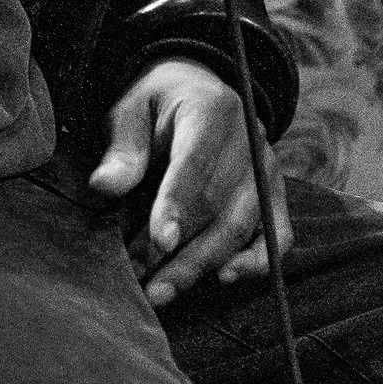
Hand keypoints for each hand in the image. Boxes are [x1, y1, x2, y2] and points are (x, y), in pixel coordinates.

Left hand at [87, 57, 292, 308]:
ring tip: (163, 292)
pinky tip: (224, 278)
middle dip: (182, 251)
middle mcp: (250, 140)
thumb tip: (105, 186)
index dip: (177, 203)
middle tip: (147, 285)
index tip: (159, 241)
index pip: (196, 161)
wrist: (197, 91)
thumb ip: (123, 148)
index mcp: (213, 109)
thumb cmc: (158, 105)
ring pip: (243, 226)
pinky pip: (277, 236)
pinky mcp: (276, 196)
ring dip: (203, 264)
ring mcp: (268, 169)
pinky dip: (255, 261)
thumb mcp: (131, 111)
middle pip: (220, 204)